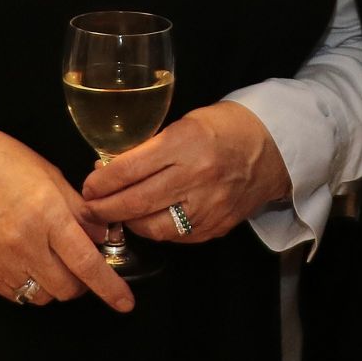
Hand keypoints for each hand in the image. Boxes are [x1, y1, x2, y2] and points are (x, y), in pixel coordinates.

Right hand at [0, 124, 133, 311]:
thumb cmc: (4, 163)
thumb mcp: (51, 176)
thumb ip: (80, 210)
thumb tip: (104, 237)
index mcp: (47, 215)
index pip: (86, 263)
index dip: (109, 287)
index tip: (125, 303)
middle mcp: (24, 243)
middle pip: (66, 289)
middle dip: (81, 284)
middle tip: (79, 267)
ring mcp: (0, 261)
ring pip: (42, 297)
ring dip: (54, 286)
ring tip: (50, 262)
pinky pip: (16, 295)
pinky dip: (29, 285)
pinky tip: (27, 263)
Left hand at [82, 102, 290, 241]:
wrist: (274, 148)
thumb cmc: (225, 128)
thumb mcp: (185, 123)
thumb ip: (152, 146)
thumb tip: (112, 168)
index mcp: (185, 143)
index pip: (129, 169)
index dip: (101, 182)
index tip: (87, 186)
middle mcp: (196, 176)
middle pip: (135, 202)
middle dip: (104, 209)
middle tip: (88, 209)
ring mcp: (208, 206)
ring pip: (153, 227)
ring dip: (128, 223)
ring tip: (116, 216)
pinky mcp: (216, 226)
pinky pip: (176, 236)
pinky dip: (156, 230)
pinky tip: (147, 220)